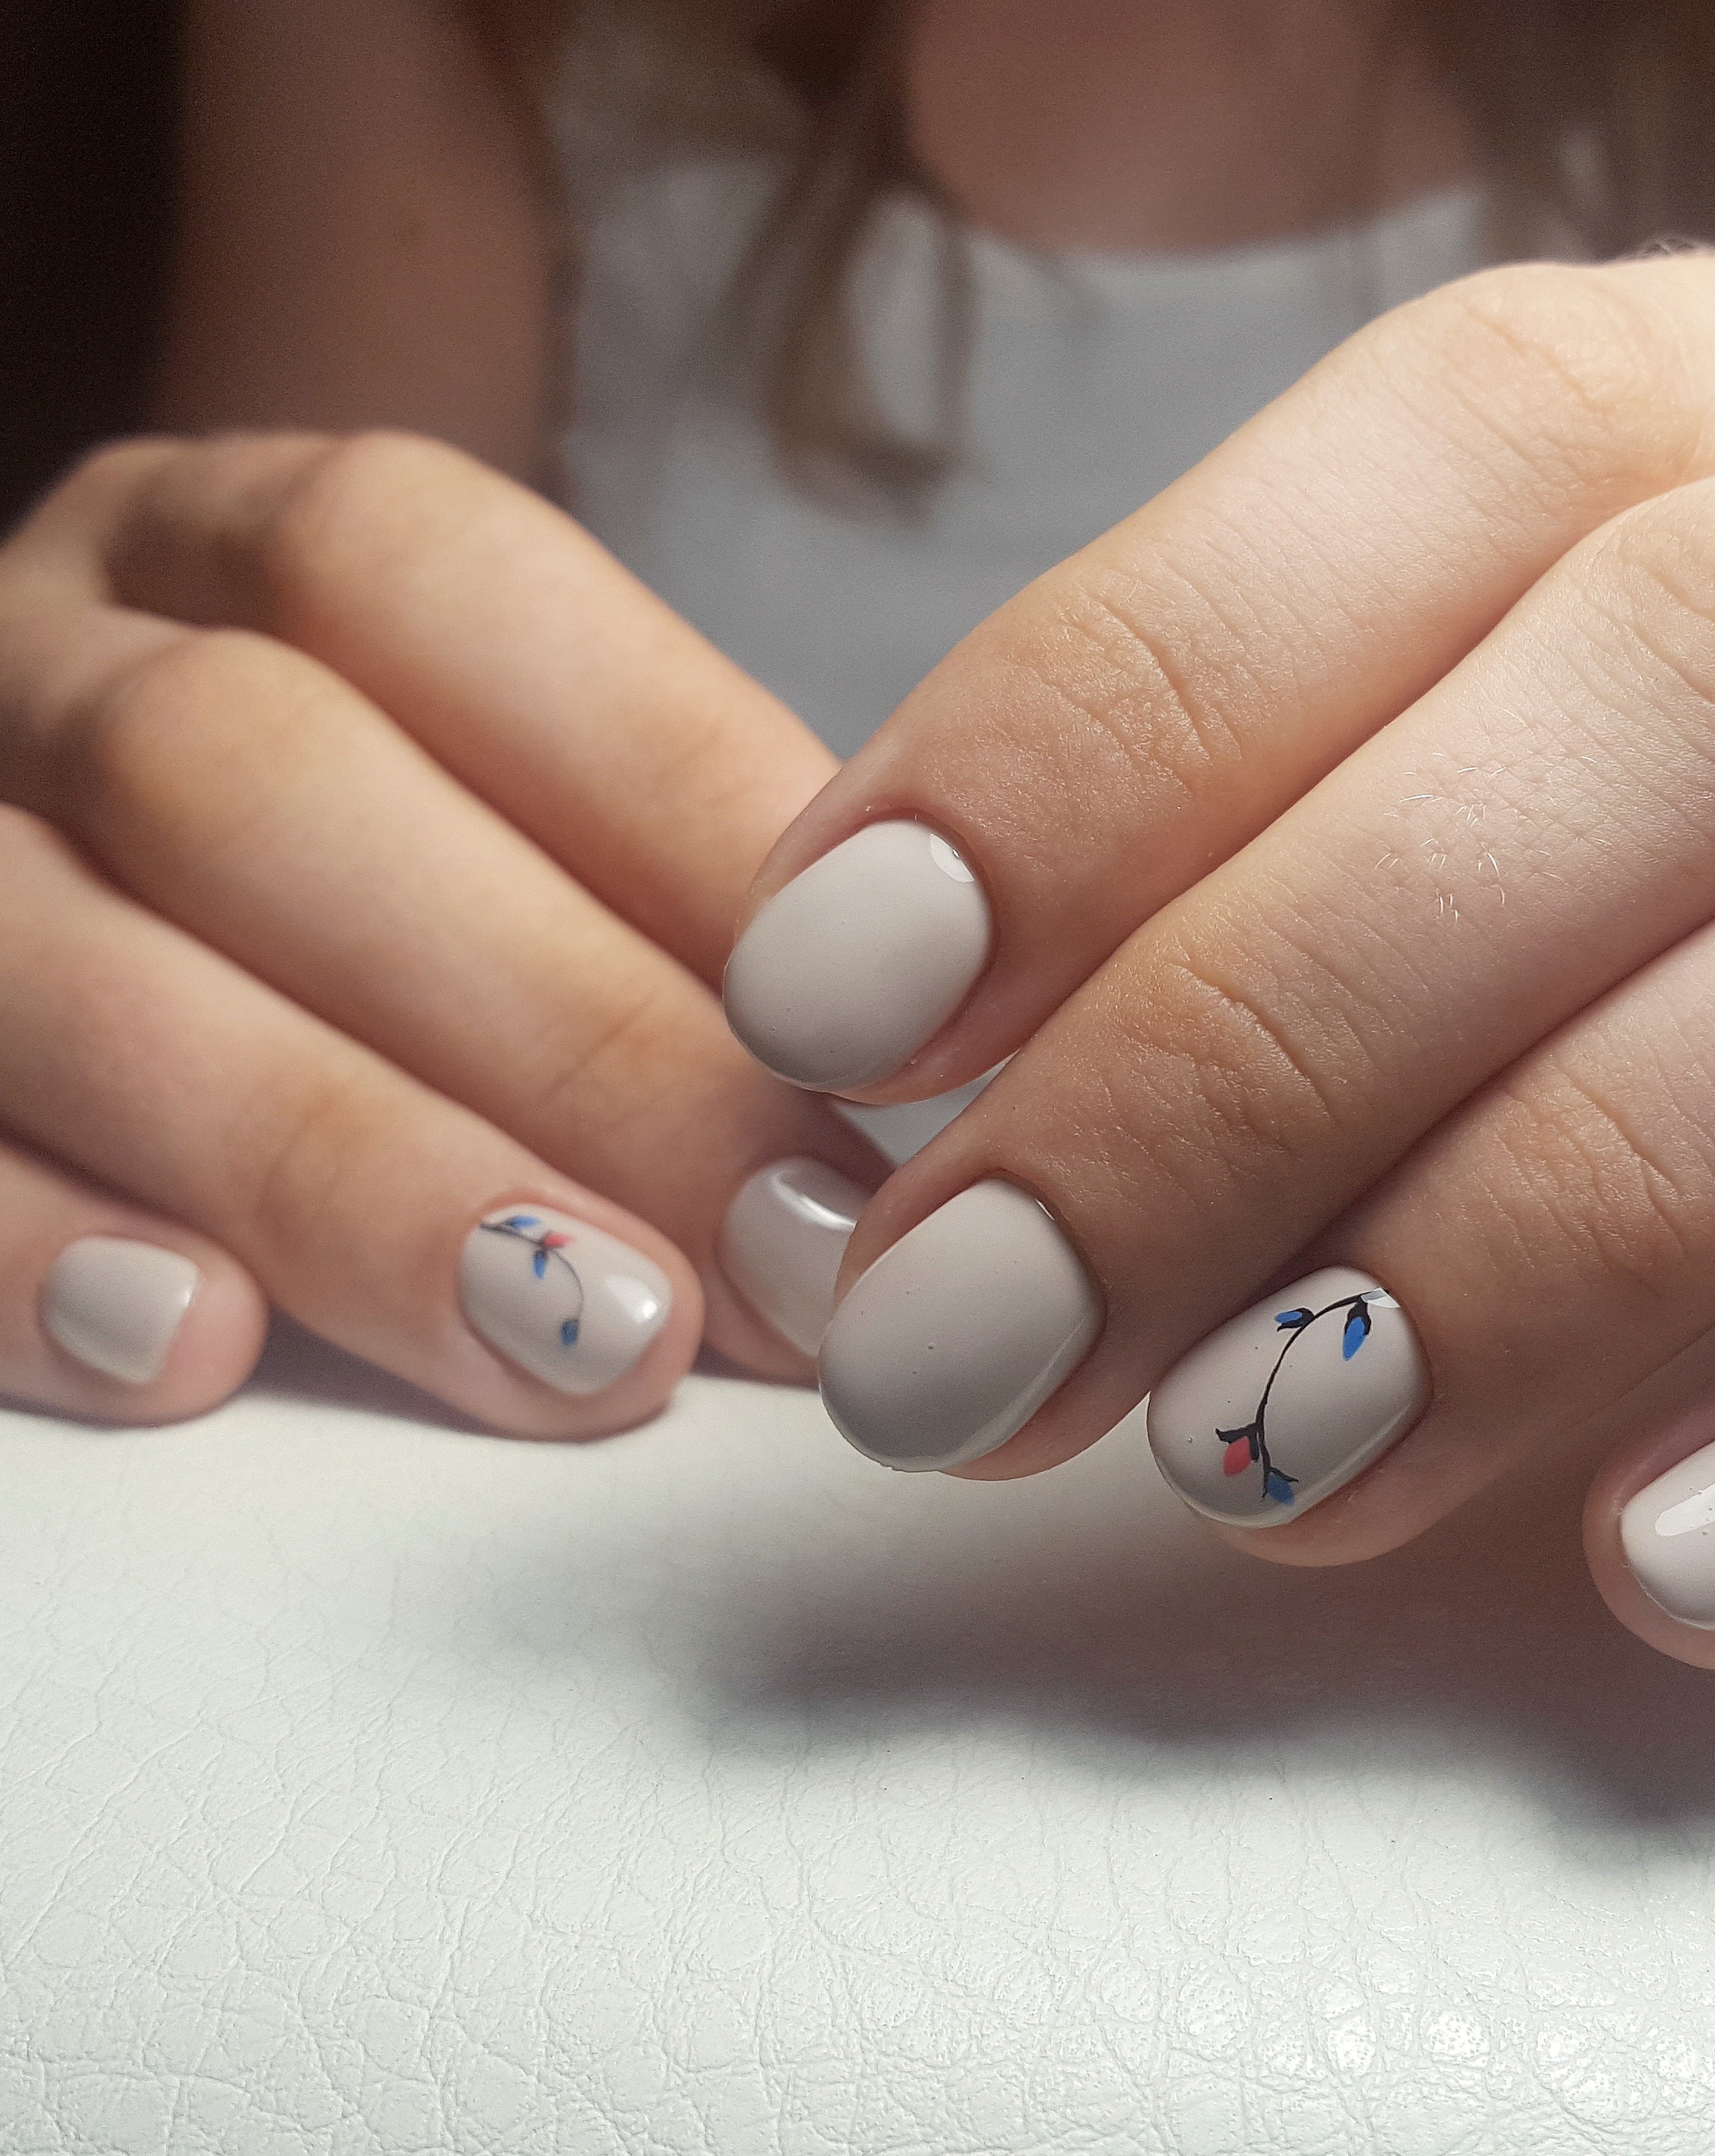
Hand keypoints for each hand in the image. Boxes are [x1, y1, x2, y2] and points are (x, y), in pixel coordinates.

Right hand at [0, 433, 879, 1431]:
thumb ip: (663, 888)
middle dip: (567, 1041)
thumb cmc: (388, 875)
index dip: (670, 807)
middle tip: (789, 1257)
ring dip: (356, 1177)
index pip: (433, 584)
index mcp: (245, 545)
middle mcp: (49, 655)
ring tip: (596, 1346)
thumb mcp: (513, 801)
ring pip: (70, 961)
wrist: (110, 891)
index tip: (887, 1043)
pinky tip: (203, 1353)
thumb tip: (927, 1067)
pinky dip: (34, 1252)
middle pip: (260, 782)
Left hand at [721, 246, 1714, 1665]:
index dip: (1121, 715)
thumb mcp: (1540, 749)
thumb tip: (924, 1093)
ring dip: (1564, 1217)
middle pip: (1679, 686)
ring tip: (1261, 1466)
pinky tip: (1681, 1566)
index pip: (1464, 438)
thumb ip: (1287, 845)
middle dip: (1268, 1035)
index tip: (839, 1002)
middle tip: (969, 1338)